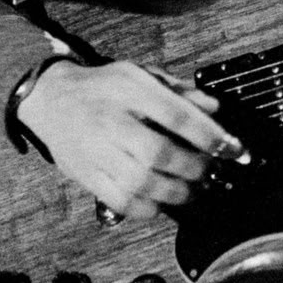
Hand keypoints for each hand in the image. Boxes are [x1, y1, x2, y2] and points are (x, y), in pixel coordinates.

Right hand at [16, 60, 248, 220]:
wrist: (49, 100)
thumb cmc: (101, 88)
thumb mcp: (139, 75)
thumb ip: (178, 91)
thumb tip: (214, 107)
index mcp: (128, 90)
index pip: (177, 115)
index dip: (211, 135)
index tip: (234, 149)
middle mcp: (112, 121)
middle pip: (160, 153)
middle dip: (194, 168)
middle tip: (209, 171)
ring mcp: (96, 151)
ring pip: (141, 182)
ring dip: (176, 192)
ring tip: (191, 190)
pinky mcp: (86, 175)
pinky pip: (121, 201)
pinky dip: (147, 208)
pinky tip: (160, 202)